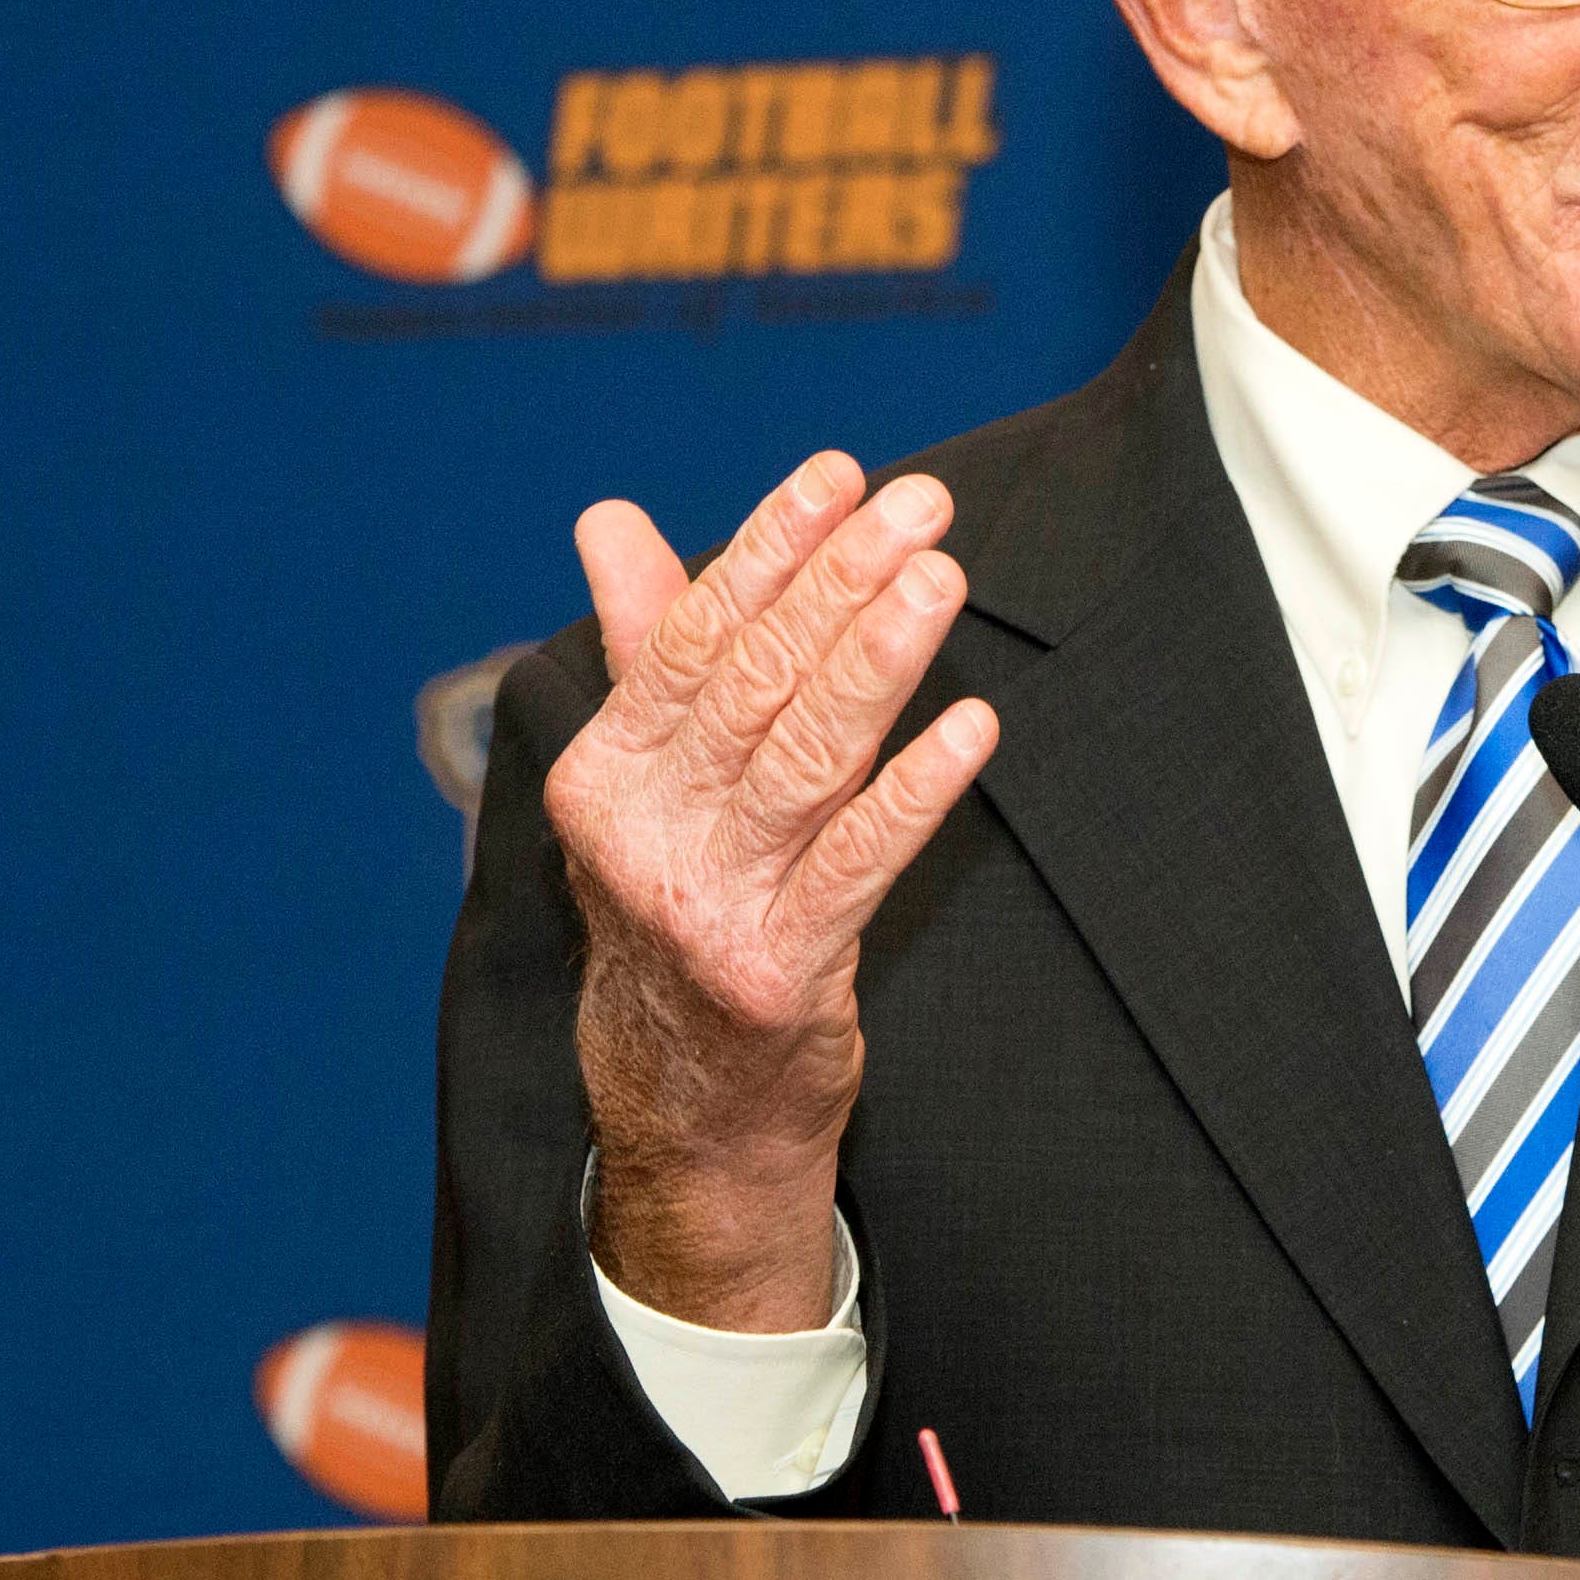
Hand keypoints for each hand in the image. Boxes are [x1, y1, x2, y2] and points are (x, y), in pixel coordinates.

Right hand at [546, 451, 997, 1331]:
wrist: (683, 1105)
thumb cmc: (682, 909)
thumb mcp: (646, 786)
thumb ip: (646, 648)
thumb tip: (610, 520)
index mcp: (605, 774)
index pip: (693, 636)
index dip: (768, 548)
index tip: (838, 474)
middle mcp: (642, 833)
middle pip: (755, 682)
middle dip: (841, 581)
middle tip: (921, 503)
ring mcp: (705, 905)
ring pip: (806, 756)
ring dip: (880, 659)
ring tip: (942, 579)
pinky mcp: (777, 970)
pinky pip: (858, 861)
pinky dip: (916, 790)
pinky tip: (974, 727)